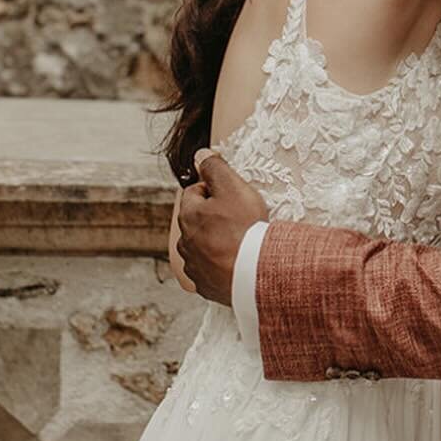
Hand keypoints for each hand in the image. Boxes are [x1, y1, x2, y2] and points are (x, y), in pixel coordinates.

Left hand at [176, 150, 267, 306]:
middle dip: (213, 217)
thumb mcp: (232, 187)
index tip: (233, 196)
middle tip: (240, 219)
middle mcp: (185, 242)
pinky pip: (209, 271)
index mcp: (188, 216)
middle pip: (197, 221)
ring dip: (215, 242)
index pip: (194, 192)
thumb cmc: (245, 228)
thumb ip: (214, 167)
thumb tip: (199, 154)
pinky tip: (237, 263)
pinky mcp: (206, 286)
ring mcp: (194, 267)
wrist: (255, 274)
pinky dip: (219, 265)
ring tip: (240, 243)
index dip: (214, 190)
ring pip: (201, 247)